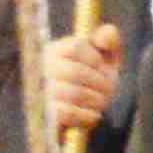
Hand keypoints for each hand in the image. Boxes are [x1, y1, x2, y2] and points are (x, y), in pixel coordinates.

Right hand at [42, 26, 123, 141]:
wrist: (84, 113)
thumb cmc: (96, 77)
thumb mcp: (105, 56)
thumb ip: (108, 38)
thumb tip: (105, 35)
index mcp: (55, 51)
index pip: (75, 47)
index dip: (94, 57)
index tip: (102, 65)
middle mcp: (43, 70)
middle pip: (76, 71)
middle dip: (100, 82)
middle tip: (110, 89)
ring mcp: (42, 93)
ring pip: (74, 93)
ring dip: (97, 99)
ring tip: (102, 101)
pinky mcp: (46, 117)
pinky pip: (68, 113)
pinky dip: (88, 115)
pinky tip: (94, 114)